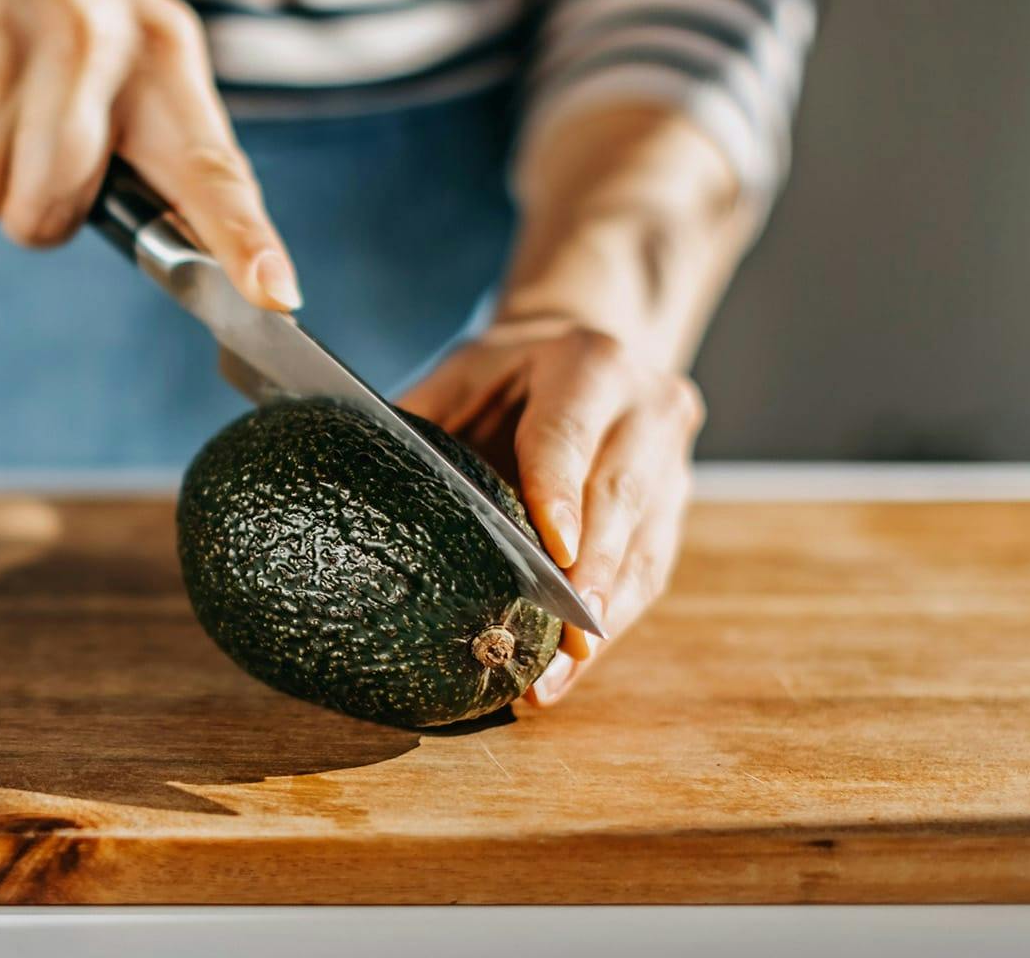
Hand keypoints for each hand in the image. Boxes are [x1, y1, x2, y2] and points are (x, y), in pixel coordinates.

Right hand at [0, 0, 300, 310]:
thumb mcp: (126, 37)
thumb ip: (158, 137)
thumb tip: (190, 257)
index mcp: (160, 47)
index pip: (210, 163)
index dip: (242, 237)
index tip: (276, 297)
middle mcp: (89, 40)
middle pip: (54, 209)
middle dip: (33, 210)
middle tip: (29, 151)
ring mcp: (0, 43)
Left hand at [399, 317, 703, 705]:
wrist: (586, 352)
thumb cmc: (506, 373)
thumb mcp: (463, 372)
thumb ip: (426, 419)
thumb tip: (355, 479)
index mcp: (590, 365)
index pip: (569, 436)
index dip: (560, 495)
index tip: (555, 553)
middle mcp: (647, 411)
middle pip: (619, 499)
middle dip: (589, 575)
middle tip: (561, 639)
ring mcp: (671, 462)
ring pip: (642, 548)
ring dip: (602, 621)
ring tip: (555, 678)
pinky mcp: (674, 508)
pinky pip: (649, 572)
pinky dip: (611, 625)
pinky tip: (573, 667)